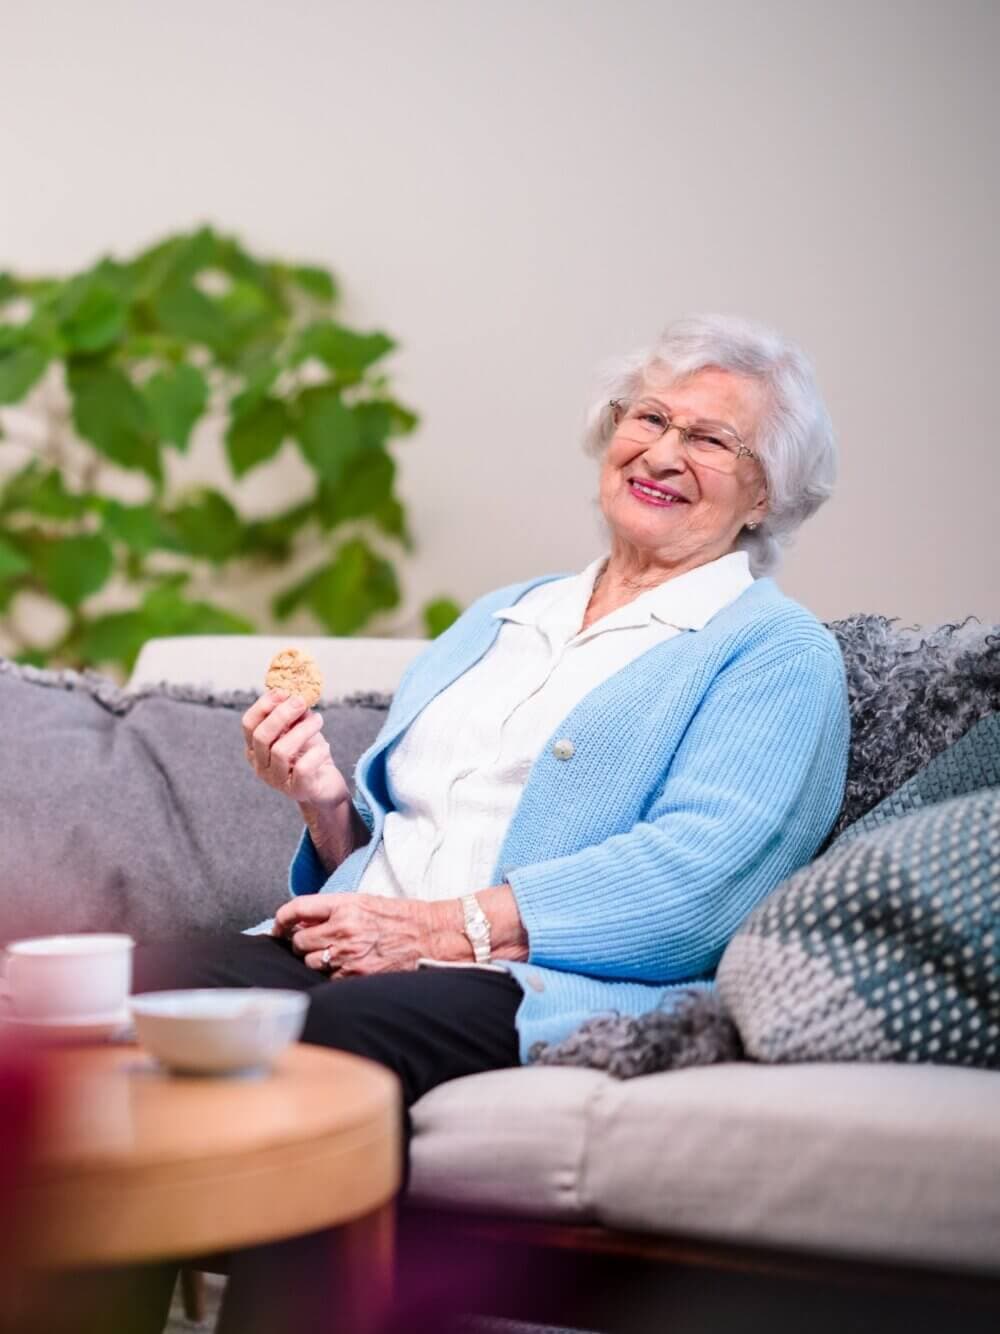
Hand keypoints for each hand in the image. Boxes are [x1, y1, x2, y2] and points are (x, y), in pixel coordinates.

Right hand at [241, 690, 349, 807]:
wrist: (326, 785)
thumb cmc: (309, 754)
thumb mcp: (299, 729)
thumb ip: (294, 714)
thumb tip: (295, 693)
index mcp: (255, 748)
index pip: (248, 724)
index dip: (263, 705)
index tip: (283, 692)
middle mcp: (260, 765)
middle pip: (261, 736)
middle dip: (282, 714)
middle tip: (302, 701)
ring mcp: (276, 780)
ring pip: (280, 751)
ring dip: (303, 730)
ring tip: (318, 720)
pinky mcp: (296, 790)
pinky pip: (303, 768)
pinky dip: (316, 753)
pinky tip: (325, 746)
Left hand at [272, 894, 438, 976]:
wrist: (431, 936)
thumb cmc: (400, 917)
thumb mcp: (365, 901)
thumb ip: (333, 910)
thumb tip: (301, 921)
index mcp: (344, 905)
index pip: (296, 909)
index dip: (281, 919)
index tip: (278, 927)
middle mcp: (343, 929)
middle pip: (298, 942)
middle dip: (302, 943)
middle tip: (315, 942)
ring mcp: (349, 955)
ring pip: (311, 963)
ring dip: (317, 960)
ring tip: (336, 955)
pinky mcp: (357, 975)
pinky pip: (329, 978)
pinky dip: (334, 975)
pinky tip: (349, 966)